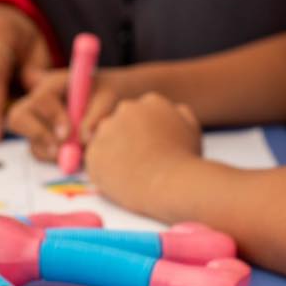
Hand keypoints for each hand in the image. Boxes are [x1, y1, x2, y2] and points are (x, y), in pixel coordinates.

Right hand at [7, 72, 121, 161]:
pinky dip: (52, 157)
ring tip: (72, 155)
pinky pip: (37, 151)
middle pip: (18, 117)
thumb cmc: (107, 94)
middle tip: (58, 150)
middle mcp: (38, 102)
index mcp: (53, 84)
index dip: (52, 117)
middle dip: (37, 135)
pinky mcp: (39, 137)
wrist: (106, 100)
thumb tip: (84, 139)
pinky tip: (71, 154)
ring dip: (48, 150)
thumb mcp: (108, 98)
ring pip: (28, 138)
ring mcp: (35, 120)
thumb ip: (96, 116)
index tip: (67, 133)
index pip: (42, 99)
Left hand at [86, 94, 201, 213]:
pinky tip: (122, 180)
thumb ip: (180, 114)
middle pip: (120, 123)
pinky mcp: (94, 153)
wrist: (171, 184)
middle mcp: (125, 109)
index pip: (139, 113)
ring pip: (105, 141)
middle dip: (126, 140)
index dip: (144, 133)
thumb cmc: (184, 159)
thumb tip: (174, 110)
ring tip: (132, 173)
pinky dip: (105, 171)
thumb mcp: (192, 129)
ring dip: (113, 154)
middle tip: (140, 162)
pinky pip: (96, 161)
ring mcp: (106, 130)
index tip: (152, 149)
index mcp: (151, 101)